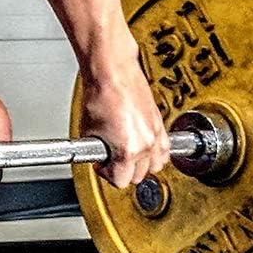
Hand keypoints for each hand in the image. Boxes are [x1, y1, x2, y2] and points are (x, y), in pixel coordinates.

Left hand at [78, 62, 170, 189]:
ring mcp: (156, 134)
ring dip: (141, 164)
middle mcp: (146, 145)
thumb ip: (97, 151)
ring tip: (126, 153)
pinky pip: (164, 150)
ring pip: (156, 165)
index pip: (120, 180)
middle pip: (139, 175)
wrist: (112, 71)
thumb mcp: (88, 131)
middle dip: (122, 169)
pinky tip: (142, 146)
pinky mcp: (160, 123)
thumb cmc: (100, 94)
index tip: (101, 164)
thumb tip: (100, 157)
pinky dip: (154, 153)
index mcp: (128, 150)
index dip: (106, 173)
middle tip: (109, 158)